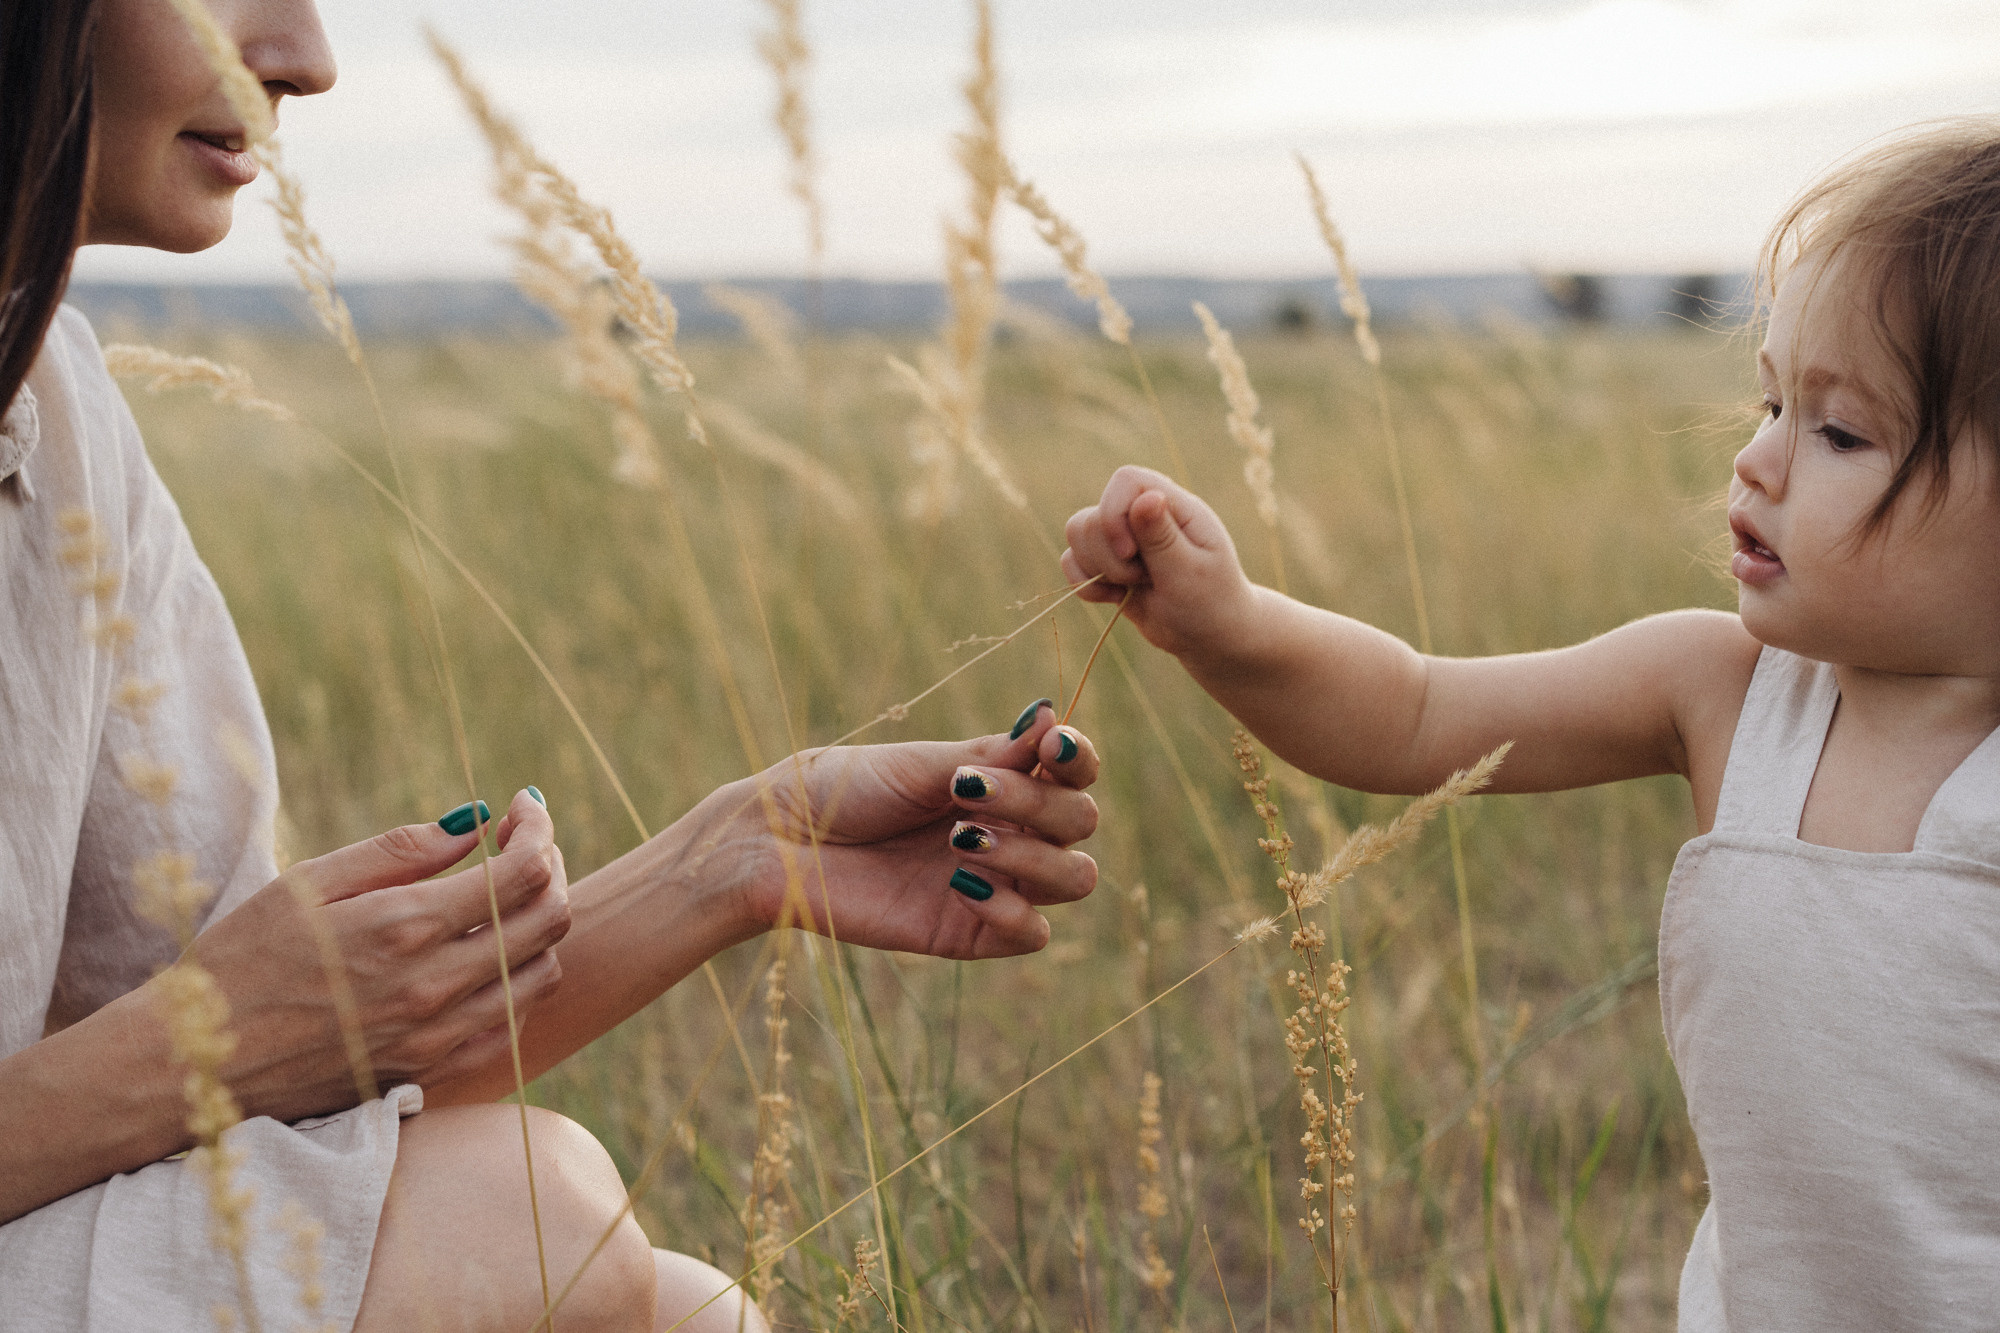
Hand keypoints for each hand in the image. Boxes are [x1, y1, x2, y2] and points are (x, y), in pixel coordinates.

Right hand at [181, 789, 569, 1121]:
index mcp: (404, 927)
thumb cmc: (240, 960)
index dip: (538, 828)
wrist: (193, 1065)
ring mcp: (439, 1034)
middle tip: (520, 843)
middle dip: (549, 866)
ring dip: (541, 924)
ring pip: (542, 972)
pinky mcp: (432, 1070)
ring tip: (505, 896)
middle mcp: (435, 984)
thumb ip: (400, 851)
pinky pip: (513, 1021)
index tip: (522, 805)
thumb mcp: (308, 884)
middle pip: (549, 918)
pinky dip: (521, 978)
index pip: (522, 872)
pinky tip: (489, 953)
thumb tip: (474, 821)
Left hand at [717, 702, 1100, 957]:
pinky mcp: (971, 932)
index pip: (1075, 775)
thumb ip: (991, 754)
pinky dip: (1014, 909)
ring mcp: (996, 884)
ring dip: (1033, 855)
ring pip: (1073, 879)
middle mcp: (1010, 832)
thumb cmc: (845, 790)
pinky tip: (961, 883)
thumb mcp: (919, 764)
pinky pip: (1033, 934)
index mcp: (1002, 781)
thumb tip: (1052, 718)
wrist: (782, 843)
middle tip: (966, 792)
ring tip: (961, 840)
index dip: (1079, 760)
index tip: (1050, 750)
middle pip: (1081, 824)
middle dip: (1039, 805)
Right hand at [1062, 465, 1257, 658]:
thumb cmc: (1210, 603)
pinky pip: (1072, 559)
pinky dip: (1084, 583)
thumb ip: (1163, 537)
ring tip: (1131, 587)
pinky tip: (1113, 597)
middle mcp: (1145, 515)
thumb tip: (1147, 497)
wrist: (1208, 636)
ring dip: (1097, 570)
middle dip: (1109, 557)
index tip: (1129, 553)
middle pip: (1095, 514)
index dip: (1114, 513)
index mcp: (1175, 507)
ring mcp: (1124, 538)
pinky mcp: (1108, 562)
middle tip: (1143, 578)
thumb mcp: (1189, 573)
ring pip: (1078, 533)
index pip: (1127, 480)